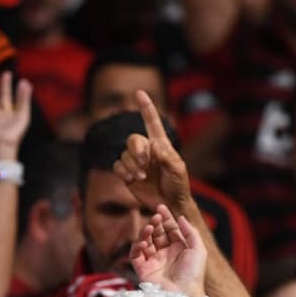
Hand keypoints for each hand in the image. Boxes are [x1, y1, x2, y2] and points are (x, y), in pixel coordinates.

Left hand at [0, 72, 31, 160]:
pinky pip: (24, 104)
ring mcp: (13, 117)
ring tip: (22, 80)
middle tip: (6, 73)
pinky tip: (26, 85)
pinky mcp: (23, 119)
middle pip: (4, 96)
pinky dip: (25, 95)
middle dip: (4, 85)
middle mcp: (3, 115)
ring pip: (16, 100)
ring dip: (19, 90)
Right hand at [113, 90, 196, 217]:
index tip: (139, 92)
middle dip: (136, 150)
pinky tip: (133, 179)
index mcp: (160, 144)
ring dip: (132, 165)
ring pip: (124, 154)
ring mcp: (136, 162)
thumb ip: (167, 158)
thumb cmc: (178, 185)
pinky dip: (123, 171)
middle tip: (145, 163)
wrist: (170, 204)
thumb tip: (154, 146)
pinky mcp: (128, 174)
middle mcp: (147, 150)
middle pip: (132, 139)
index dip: (146, 107)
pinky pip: (117, 166)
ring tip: (142, 176)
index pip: (152, 122)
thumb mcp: (178, 170)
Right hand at [130, 204, 206, 296]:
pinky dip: (137, 246)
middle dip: (155, 223)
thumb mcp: (198, 250)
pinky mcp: (143, 270)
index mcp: (179, 249)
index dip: (166, 218)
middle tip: (155, 216)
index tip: (161, 207)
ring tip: (149, 227)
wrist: (184, 295)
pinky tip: (143, 242)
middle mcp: (166, 254)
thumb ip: (190, 232)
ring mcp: (154, 262)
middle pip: (157, 233)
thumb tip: (181, 217)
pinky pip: (135, 255)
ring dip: (146, 232)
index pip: (170, 229)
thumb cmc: (194, 274)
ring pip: (145, 242)